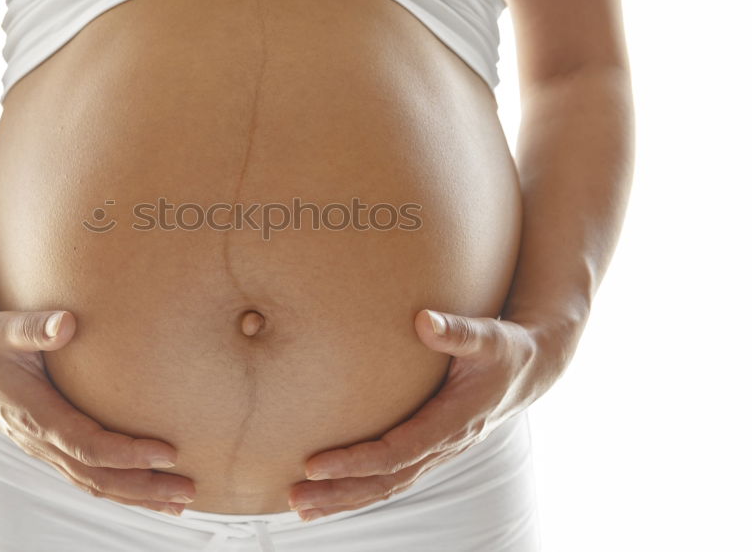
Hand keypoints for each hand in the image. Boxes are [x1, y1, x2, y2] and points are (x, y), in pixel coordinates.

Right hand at [0, 308, 196, 515]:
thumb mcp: (2, 328)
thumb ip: (33, 326)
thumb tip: (66, 322)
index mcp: (34, 413)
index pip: (86, 445)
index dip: (127, 453)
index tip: (167, 452)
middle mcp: (39, 439)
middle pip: (96, 476)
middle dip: (144, 486)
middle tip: (188, 488)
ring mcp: (44, 448)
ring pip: (93, 483)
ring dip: (137, 495)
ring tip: (181, 501)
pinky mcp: (50, 447)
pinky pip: (87, 476)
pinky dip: (120, 488)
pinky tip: (149, 492)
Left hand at [287, 309, 578, 520]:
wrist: (530, 371)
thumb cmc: (506, 349)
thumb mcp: (489, 336)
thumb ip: (457, 331)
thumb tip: (423, 320)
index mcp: (455, 422)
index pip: (398, 452)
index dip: (356, 462)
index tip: (314, 464)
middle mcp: (446, 445)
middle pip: (387, 480)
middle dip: (340, 491)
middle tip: (296, 497)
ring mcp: (438, 452)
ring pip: (388, 486)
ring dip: (345, 498)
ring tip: (301, 506)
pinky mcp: (430, 448)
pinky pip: (393, 478)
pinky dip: (360, 490)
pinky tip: (329, 495)